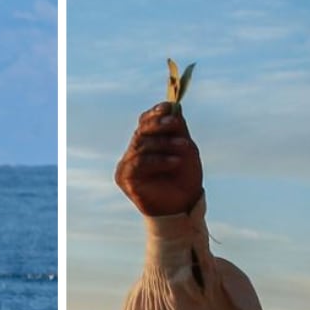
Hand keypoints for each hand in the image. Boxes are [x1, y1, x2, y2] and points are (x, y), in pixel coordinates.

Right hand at [114, 103, 203, 217]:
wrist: (184, 205)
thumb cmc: (184, 178)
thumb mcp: (184, 148)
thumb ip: (177, 128)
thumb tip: (171, 104)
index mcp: (146, 143)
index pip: (144, 122)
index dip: (155, 114)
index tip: (169, 107)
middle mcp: (133, 153)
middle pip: (141, 131)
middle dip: (159, 126)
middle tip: (175, 124)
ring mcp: (127, 165)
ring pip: (141, 145)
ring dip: (164, 144)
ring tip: (184, 148)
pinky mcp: (125, 178)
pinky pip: (139, 162)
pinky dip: (159, 160)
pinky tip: (174, 162)